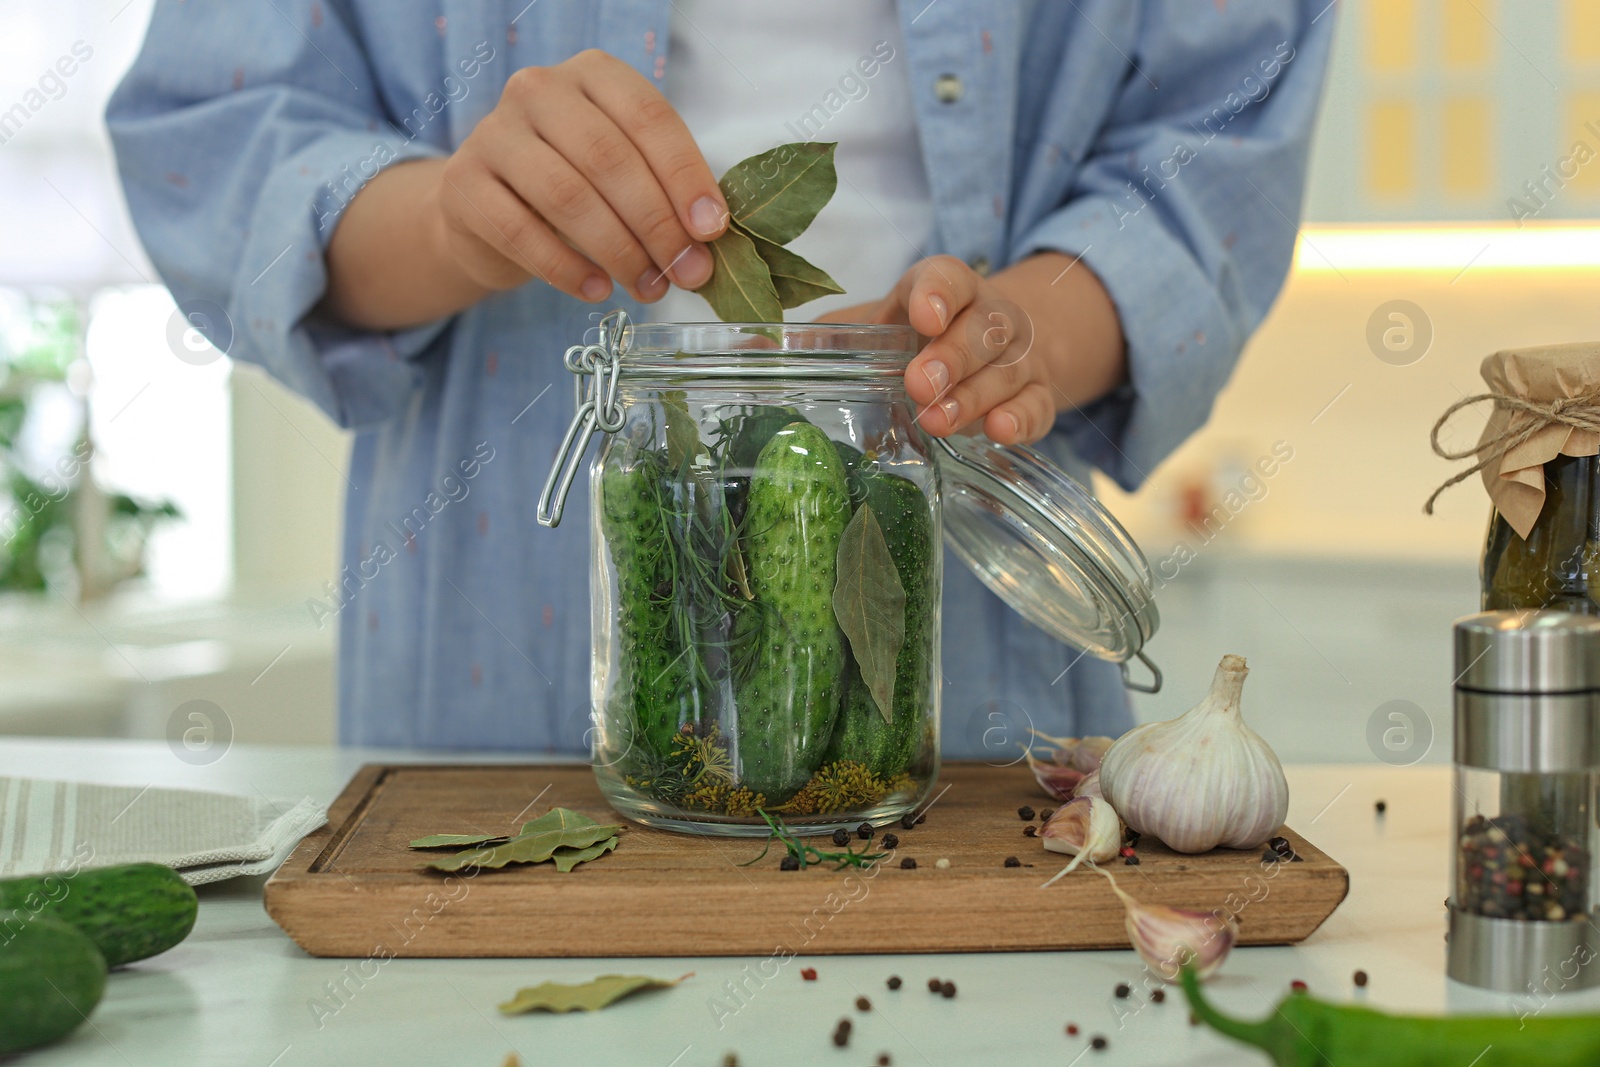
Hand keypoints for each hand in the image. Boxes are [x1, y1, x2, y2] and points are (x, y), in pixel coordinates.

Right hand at [434, 49, 728, 302]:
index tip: (711, 230)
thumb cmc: (572, 186)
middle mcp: (538, 90)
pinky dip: (567, 270)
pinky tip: (597, 291)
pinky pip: (521, 232)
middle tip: (686, 272)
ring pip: (568, 196)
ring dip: (619, 252)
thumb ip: (663, 191)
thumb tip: (707, 240)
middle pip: (610, 159)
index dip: (685, 177)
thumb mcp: (621, 172)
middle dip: (657, 224)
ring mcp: (494, 133)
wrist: (485, 210)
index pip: (649, 118)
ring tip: (648, 287)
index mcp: (592, 74)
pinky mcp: (463, 184)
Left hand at [820, 253, 1126, 444]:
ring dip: (976, 395)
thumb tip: (746, 350)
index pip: (948, 277)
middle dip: (952, 355)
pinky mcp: (1037, 394)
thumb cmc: (916, 339)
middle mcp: (987, 315)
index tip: (923, 315)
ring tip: (940, 421)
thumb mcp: (871, 330)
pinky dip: (1024, 418)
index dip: (938, 293)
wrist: (990, 349)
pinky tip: (1000, 431)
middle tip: (919, 384)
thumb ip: (819, 340)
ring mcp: (1017, 356)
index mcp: (942, 289)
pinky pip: (1040, 405)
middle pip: (983, 326)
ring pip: (1009, 368)